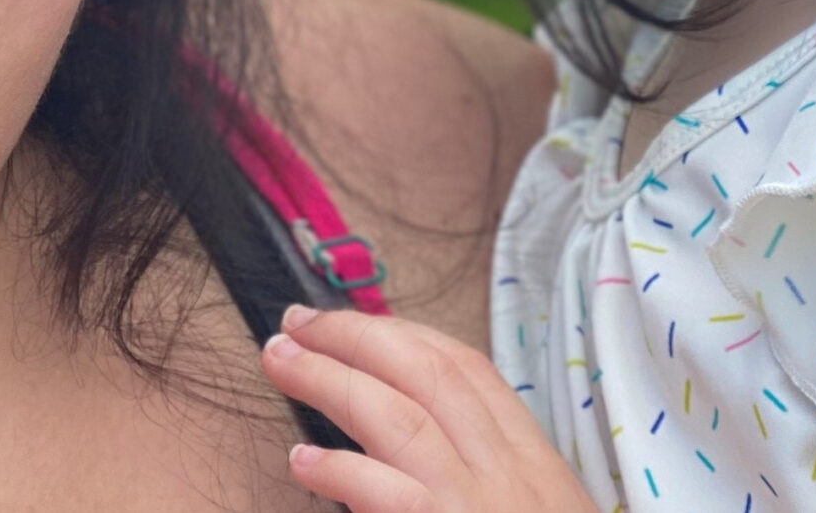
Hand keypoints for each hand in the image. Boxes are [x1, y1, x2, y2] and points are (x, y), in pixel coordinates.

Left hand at [258, 304, 598, 512]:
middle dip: (356, 336)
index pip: (468, 370)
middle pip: (425, 374)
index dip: (403, 334)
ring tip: (280, 364)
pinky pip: (384, 494)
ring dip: (329, 380)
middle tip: (295, 324)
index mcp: (534, 464)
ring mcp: (476, 507)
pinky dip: (340, 470)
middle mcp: (508, 477)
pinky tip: (303, 462)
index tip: (353, 322)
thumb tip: (412, 435)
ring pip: (396, 417)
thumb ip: (490, 475)